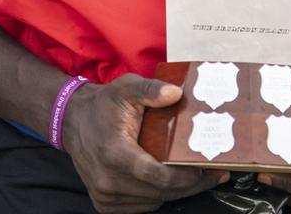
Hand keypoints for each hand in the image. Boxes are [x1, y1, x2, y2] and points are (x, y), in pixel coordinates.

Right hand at [62, 74, 226, 213]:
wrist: (74, 121)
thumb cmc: (104, 105)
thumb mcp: (126, 88)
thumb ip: (151, 90)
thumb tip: (176, 93)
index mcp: (115, 154)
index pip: (159, 177)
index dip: (187, 177)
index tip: (209, 168)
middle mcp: (108, 181)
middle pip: (160, 193)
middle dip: (191, 185)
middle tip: (216, 174)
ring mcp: (105, 196)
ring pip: (153, 202)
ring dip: (177, 192)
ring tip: (200, 176)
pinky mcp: (104, 204)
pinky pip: (141, 205)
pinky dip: (159, 195)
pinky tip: (173, 182)